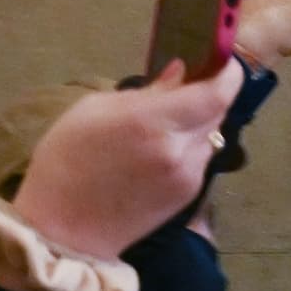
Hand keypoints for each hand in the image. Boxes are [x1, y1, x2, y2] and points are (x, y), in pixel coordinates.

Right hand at [13, 62, 242, 258]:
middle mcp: (179, 149)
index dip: (227, 74)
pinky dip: (191, 145)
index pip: (216, 94)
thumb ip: (145, 92)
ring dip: (199, 121)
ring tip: (168, 119)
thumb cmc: (65, 161)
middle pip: (218, 111)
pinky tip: (162, 147)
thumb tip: (180, 73)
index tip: (223, 60)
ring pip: (211, 135)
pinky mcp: (189, 195)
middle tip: (191, 83)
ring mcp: (188, 175)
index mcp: (152, 122)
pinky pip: (201, 158)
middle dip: (210, 94)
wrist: (62, 229)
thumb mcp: (93, 111)